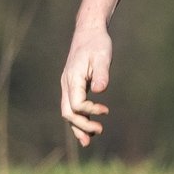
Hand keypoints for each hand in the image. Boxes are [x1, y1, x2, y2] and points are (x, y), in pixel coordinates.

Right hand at [59, 24, 113, 146]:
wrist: (89, 32)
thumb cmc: (97, 43)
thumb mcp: (102, 56)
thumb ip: (102, 73)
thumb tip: (100, 90)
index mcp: (72, 78)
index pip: (76, 104)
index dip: (89, 111)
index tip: (106, 111)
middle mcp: (67, 84)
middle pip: (68, 112)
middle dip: (81, 125)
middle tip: (99, 131)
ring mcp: (68, 86)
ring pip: (68, 111)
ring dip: (78, 127)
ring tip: (88, 141)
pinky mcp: (74, 86)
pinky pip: (73, 106)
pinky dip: (78, 119)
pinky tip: (87, 129)